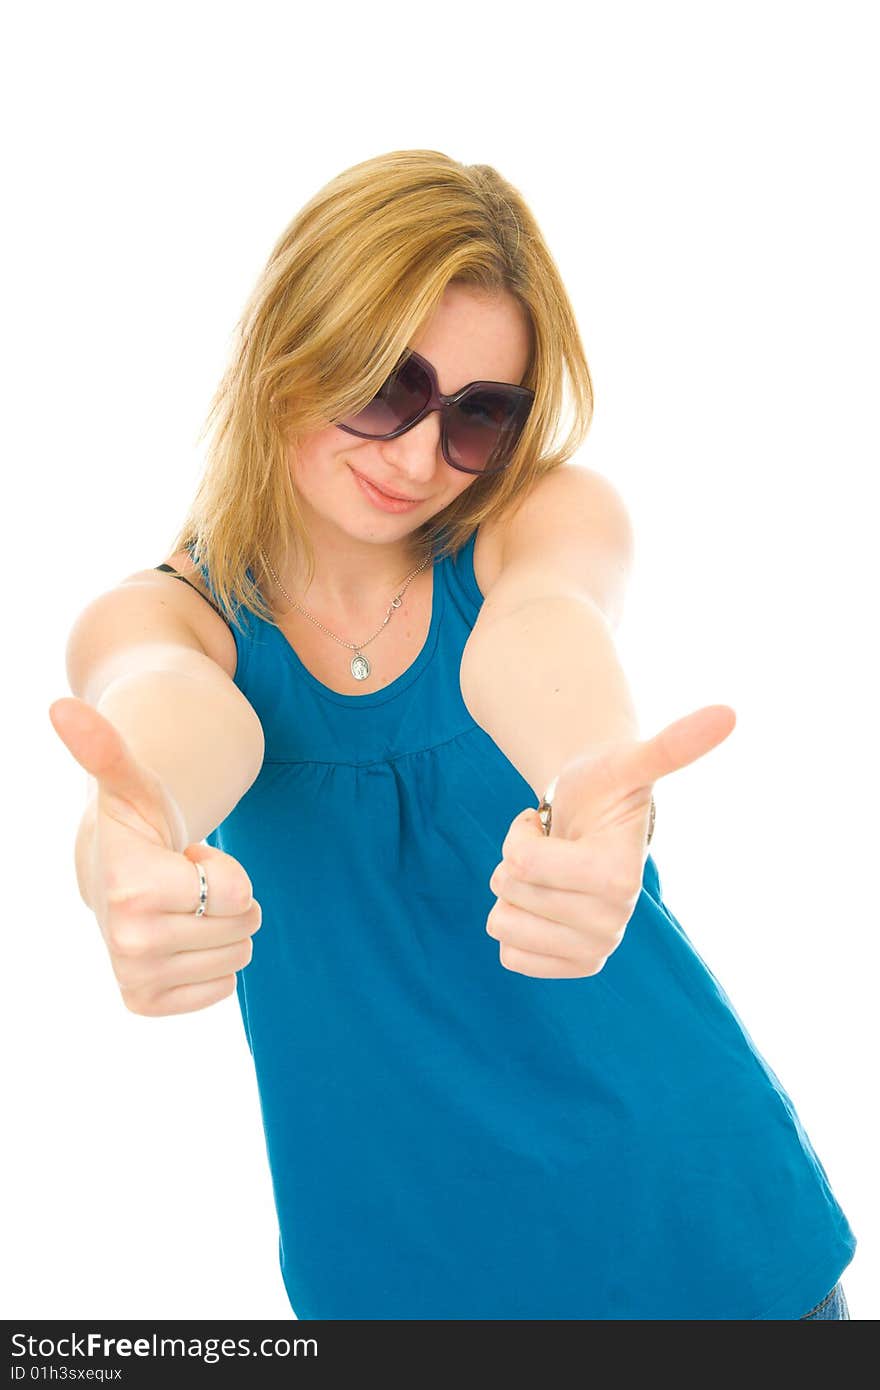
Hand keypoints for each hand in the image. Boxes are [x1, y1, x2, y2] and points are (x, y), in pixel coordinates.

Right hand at [49, 696, 262, 1015]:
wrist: (112, 872)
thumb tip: (62, 707)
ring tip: (182, 905)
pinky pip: (223, 989)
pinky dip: (214, 963)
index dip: (223, 869)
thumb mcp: (132, 782)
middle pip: (243, 926)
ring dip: (222, 928)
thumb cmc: (136, 822)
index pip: (237, 892)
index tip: (185, 857)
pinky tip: (180, 937)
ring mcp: (135, 978)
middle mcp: (128, 942)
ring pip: (239, 958)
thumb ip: (106, 748)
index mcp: (130, 889)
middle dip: (227, 898)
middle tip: (185, 882)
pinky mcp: (146, 1002)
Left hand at [485, 703, 736, 977]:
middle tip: (555, 846)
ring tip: (548, 873)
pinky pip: (511, 957)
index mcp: (621, 879)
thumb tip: (729, 713)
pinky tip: (543, 905)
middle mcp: (614, 925)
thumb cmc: (604, 786)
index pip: (523, 864)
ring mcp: (596, 950)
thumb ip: (673, 744)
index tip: (556, 823)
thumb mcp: (627, 761)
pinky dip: (515, 926)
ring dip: (512, 892)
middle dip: (517, 859)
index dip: (522, 834)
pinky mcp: (576, 967)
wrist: (595, 820)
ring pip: (502, 924)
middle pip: (510, 891)